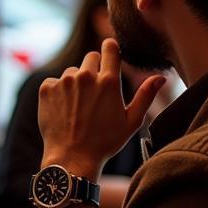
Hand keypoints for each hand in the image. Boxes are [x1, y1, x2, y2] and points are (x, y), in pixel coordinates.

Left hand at [38, 39, 166, 177]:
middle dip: (94, 70)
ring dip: (75, 83)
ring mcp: (64, 82)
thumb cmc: (105, 142)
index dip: (110, 49)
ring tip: (78, 108)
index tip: (109, 54)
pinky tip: (63, 111)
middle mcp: (86, 76)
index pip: (109, 47)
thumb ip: (146, 96)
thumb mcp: (131, 121)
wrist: (72, 159)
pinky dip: (57, 93)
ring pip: (72, 72)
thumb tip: (161, 77)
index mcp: (109, 81)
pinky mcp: (47, 89)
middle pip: (91, 58)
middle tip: (94, 95)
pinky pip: (54, 82)